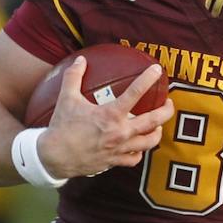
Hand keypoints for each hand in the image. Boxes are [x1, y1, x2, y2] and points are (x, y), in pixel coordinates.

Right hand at [38, 58, 172, 178]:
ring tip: (158, 126)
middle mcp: (120, 132)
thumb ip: (74, 77)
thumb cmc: (61, 127)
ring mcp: (120, 149)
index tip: (157, 70)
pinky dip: (139, 152)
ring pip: (150, 142)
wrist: (54, 157)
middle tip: (168, 103)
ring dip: (157, 132)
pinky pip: (135, 158)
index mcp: (111, 115)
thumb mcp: (66, 98)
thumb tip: (81, 60)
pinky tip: (138, 146)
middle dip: (166, 110)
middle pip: (154, 121)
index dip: (148, 79)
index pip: (135, 93)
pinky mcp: (115, 162)